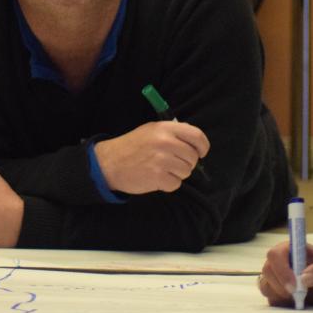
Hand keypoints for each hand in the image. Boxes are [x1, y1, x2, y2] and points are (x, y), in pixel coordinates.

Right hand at [93, 121, 209, 193]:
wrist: (110, 162)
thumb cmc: (132, 146)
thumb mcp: (151, 130)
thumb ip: (173, 133)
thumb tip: (195, 142)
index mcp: (165, 128)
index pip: (197, 136)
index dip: (203, 146)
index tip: (201, 152)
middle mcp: (165, 142)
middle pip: (193, 157)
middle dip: (186, 163)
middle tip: (172, 163)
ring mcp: (162, 160)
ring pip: (186, 172)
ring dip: (177, 174)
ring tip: (161, 169)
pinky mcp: (158, 177)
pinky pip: (176, 184)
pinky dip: (168, 184)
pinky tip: (156, 177)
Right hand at [258, 240, 312, 307]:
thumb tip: (304, 279)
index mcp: (288, 249)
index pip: (274, 255)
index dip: (281, 270)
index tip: (295, 285)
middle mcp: (277, 261)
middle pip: (267, 271)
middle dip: (281, 286)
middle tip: (298, 295)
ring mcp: (274, 276)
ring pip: (266, 286)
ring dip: (280, 296)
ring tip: (298, 299)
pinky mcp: (276, 291)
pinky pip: (271, 299)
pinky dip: (281, 304)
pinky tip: (295, 303)